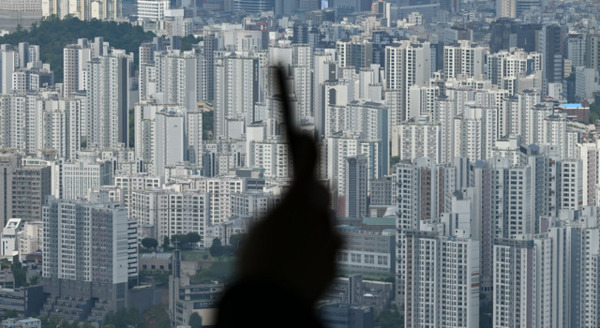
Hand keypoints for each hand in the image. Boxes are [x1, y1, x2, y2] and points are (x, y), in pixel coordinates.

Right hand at [236, 133, 342, 304]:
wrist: (273, 301)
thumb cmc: (257, 261)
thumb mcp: (259, 228)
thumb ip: (280, 215)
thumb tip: (292, 216)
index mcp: (298, 199)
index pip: (308, 161)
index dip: (307, 146)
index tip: (307, 134)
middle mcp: (320, 215)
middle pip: (320, 194)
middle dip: (310, 194)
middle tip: (301, 193)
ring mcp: (331, 240)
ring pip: (325, 225)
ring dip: (313, 228)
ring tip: (293, 239)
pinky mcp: (335, 263)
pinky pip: (328, 251)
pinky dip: (316, 253)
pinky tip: (300, 262)